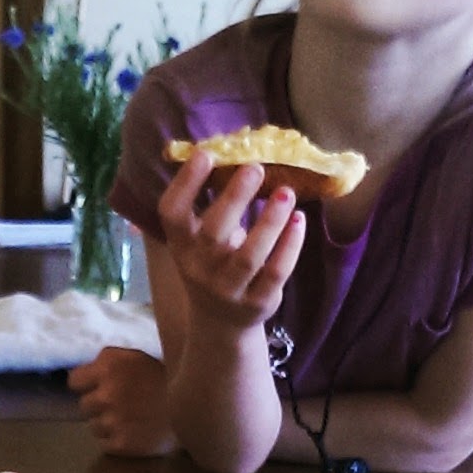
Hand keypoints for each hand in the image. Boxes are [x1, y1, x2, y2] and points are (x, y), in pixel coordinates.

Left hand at [68, 347, 176, 455]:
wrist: (198, 408)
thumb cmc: (167, 379)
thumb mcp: (136, 357)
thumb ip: (108, 361)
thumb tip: (84, 372)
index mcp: (109, 367)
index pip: (74, 381)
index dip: (86, 384)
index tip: (98, 387)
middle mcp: (106, 394)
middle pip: (84, 406)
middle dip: (99, 405)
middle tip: (122, 404)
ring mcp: (113, 421)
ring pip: (94, 426)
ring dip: (108, 424)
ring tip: (132, 419)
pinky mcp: (122, 444)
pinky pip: (106, 444)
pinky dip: (117, 440)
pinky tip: (135, 432)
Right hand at [157, 151, 304, 331]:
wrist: (220, 322)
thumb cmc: (212, 263)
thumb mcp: (199, 239)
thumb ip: (209, 204)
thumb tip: (233, 150)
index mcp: (181, 244)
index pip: (172, 214)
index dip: (185, 184)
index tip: (206, 154)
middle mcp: (199, 267)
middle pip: (213, 232)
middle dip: (234, 198)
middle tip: (255, 167)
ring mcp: (229, 288)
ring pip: (249, 256)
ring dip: (269, 222)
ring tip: (286, 192)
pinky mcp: (258, 302)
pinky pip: (275, 272)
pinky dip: (290, 246)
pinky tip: (300, 220)